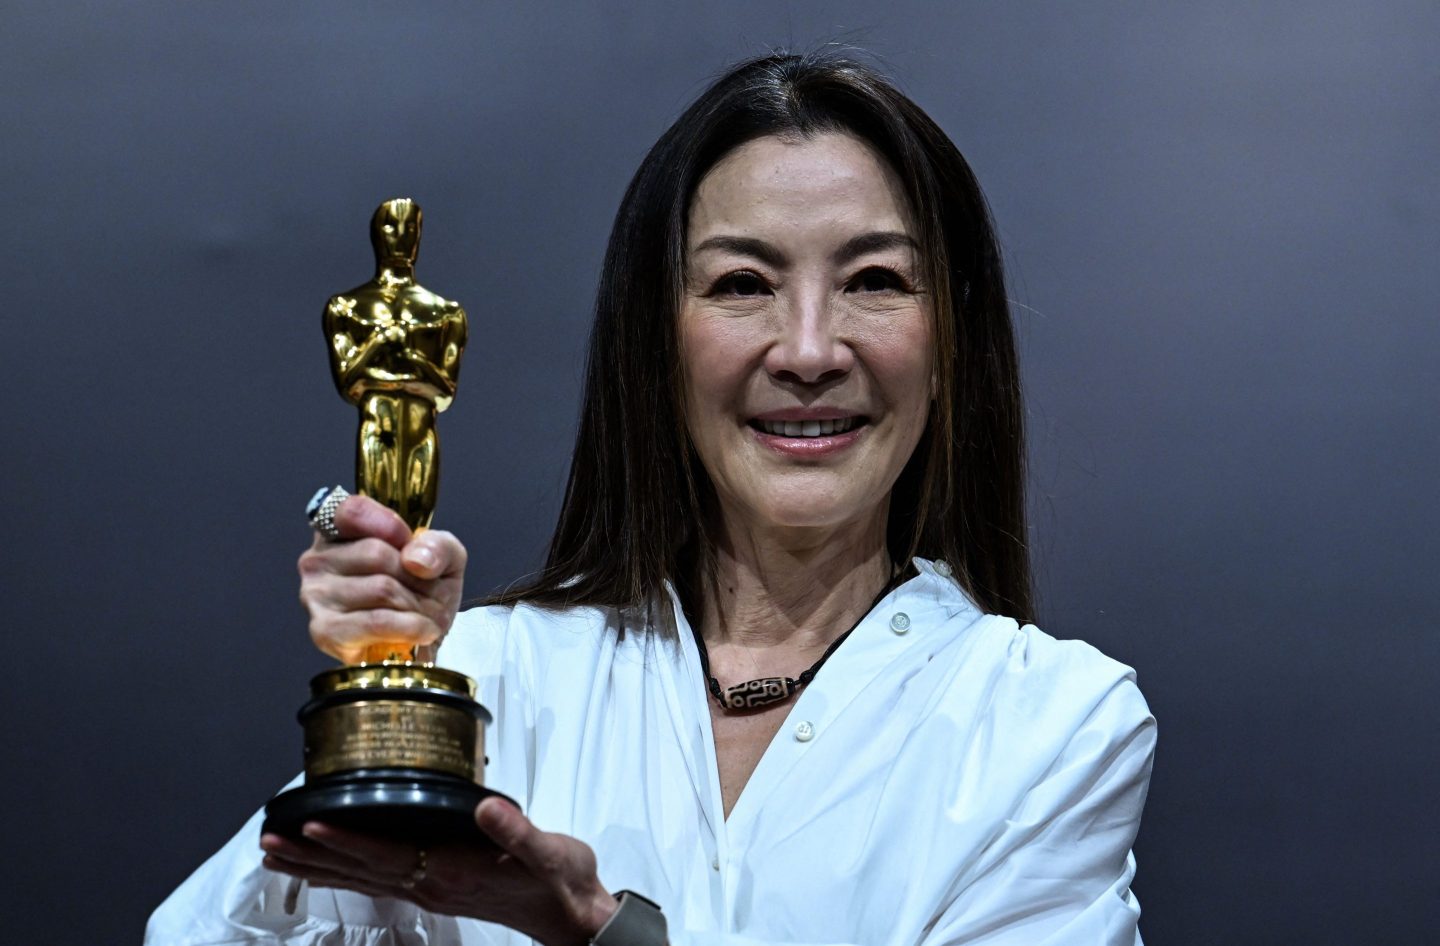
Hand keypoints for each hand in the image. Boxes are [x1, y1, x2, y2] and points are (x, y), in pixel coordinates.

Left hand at [260, 798, 617, 945]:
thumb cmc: (561, 884)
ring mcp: (432, 890)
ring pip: (363, 877)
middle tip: (268, 840)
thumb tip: (485, 807)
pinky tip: (330, 867)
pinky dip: (347, 872)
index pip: (387, 855)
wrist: (574, 918)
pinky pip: (380, 880)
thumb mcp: (549, 853)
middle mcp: (434, 884)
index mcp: (454, 871)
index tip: (309, 824)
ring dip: (319, 864)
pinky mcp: (437, 888)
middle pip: (361, 869)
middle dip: (312, 853)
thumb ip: (516, 830)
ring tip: (278, 853)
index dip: (347, 840)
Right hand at [298, 493, 465, 663]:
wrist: (418, 642)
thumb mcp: (444, 557)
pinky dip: (411, 627)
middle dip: (417, 578)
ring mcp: (316, 595)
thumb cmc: (421, 592)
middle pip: (376, 553)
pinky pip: (377, 622)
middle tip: (431, 593)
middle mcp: (318, 559)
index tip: (409, 542)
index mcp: (340, 530)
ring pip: (381, 588)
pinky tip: (423, 631)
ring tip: (428, 614)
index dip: (388, 524)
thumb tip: (416, 559)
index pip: (351, 511)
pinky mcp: (325, 631)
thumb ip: (438, 545)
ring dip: (419, 605)